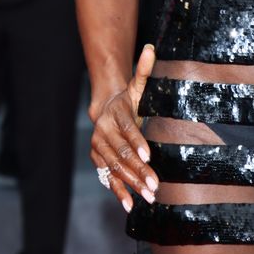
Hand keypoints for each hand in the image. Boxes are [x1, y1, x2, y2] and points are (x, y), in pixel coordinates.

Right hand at [90, 44, 157, 212]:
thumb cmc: (128, 99)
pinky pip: (108, 178)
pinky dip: (118, 192)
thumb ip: (144, 70)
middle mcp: (103, 132)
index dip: (137, 141)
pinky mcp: (98, 160)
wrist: (105, 109)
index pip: (127, 128)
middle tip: (155, 183)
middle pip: (121, 153)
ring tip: (149, 196)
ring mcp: (99, 148)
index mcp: (115, 114)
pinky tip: (129, 205)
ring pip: (115, 168)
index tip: (149, 154)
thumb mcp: (137, 85)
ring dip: (132, 183)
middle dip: (139, 169)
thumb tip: (152, 48)